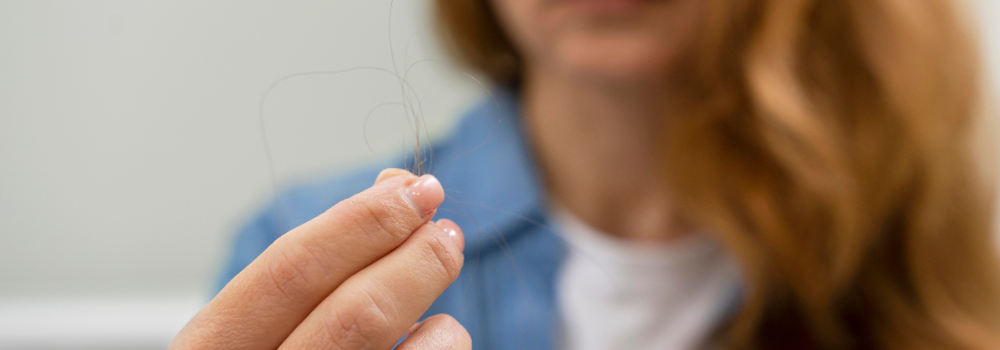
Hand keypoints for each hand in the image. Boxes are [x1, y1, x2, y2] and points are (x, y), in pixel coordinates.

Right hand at [170, 169, 469, 349]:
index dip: (361, 222)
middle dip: (417, 260)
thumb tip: (393, 187)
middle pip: (358, 315)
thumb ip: (320, 264)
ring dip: (441, 327)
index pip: (290, 272)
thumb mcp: (264, 326)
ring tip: (435, 323)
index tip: (414, 190)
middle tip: (448, 234)